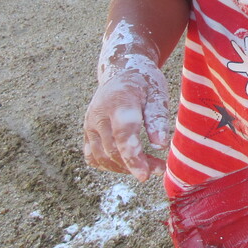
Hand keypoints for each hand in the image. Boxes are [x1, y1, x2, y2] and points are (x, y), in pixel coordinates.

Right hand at [83, 56, 169, 180]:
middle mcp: (98, 114)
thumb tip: (160, 144)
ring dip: (125, 168)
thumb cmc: (144, 83)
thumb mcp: (157, 93)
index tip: (146, 175)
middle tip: (159, 169)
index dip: (134, 157)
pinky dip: (110, 165)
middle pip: (113, 150)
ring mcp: (89, 124)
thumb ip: (158, 117)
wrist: (122, 72)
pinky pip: (93, 157)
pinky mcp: (86, 132)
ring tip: (149, 167)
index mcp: (119, 101)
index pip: (123, 135)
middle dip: (136, 165)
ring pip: (102, 157)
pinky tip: (128, 164)